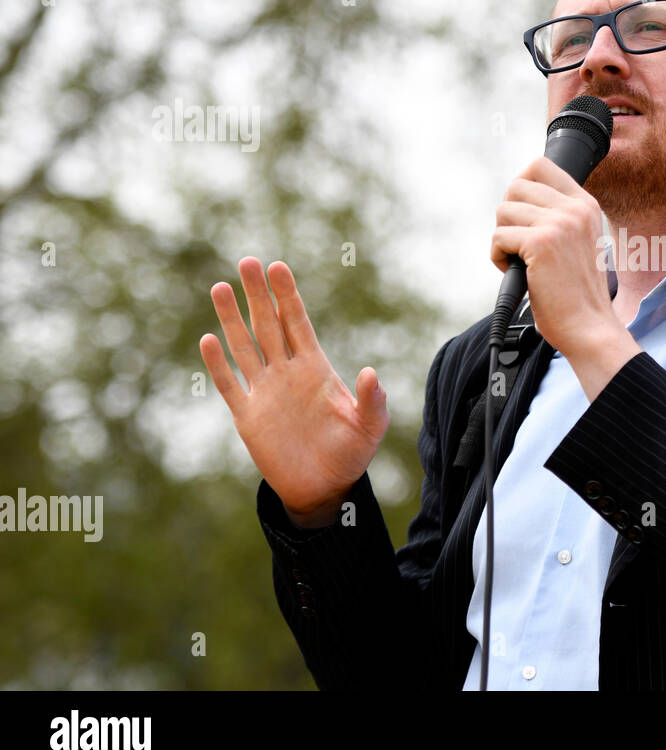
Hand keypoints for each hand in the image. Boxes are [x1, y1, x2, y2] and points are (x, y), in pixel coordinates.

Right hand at [199, 258, 388, 528]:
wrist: (324, 488)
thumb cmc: (352, 453)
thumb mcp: (370, 426)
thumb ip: (372, 400)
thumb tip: (371, 373)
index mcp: (316, 369)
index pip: (298, 323)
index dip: (287, 296)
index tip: (278, 266)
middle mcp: (287, 373)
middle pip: (268, 325)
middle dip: (258, 294)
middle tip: (247, 261)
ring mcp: (265, 392)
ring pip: (244, 347)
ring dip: (232, 319)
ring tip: (221, 287)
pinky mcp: (248, 417)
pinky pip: (229, 385)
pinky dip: (218, 364)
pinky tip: (208, 339)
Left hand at [491, 158, 640, 400]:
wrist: (589, 326)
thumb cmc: (577, 293)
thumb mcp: (578, 242)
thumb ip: (557, 217)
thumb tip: (516, 198)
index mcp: (585, 205)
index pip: (540, 166)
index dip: (520, 189)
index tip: (521, 216)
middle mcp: (574, 209)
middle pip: (516, 186)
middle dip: (508, 216)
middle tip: (518, 244)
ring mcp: (559, 224)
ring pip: (503, 210)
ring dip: (502, 238)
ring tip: (518, 261)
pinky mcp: (541, 243)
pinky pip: (499, 236)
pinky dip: (497, 257)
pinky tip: (514, 272)